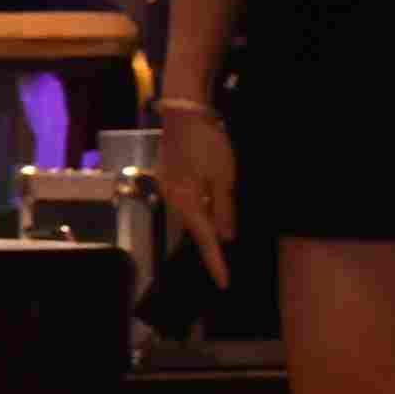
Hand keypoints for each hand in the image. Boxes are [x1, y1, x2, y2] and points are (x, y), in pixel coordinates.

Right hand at [149, 102, 237, 285]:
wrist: (185, 110)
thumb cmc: (207, 142)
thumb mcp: (225, 177)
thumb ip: (225, 209)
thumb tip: (226, 237)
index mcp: (185, 201)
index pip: (204, 239)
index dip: (215, 262)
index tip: (224, 283)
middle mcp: (171, 198)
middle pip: (194, 227)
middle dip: (209, 243)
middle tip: (225, 262)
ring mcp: (167, 185)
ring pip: (190, 213)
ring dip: (205, 223)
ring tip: (221, 235)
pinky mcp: (170, 174)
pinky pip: (187, 200)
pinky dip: (200, 207)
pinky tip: (210, 206)